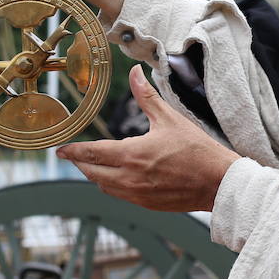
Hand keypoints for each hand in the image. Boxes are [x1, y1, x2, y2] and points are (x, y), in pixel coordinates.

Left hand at [57, 65, 239, 211]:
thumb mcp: (170, 119)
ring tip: (94, 165)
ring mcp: (137, 195)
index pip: (92, 153)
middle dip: (80, 163)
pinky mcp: (147, 205)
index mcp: (132, 155)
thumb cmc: (197, 150)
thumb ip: (147, 97)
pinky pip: (120, 196)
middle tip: (73, 156)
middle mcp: (130, 178)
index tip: (60, 150)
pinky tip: (117, 178)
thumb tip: (135, 73)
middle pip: (92, 173)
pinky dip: (112, 186)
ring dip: (96, 175)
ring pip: (104, 186)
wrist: (218, 183)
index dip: (73, 151)